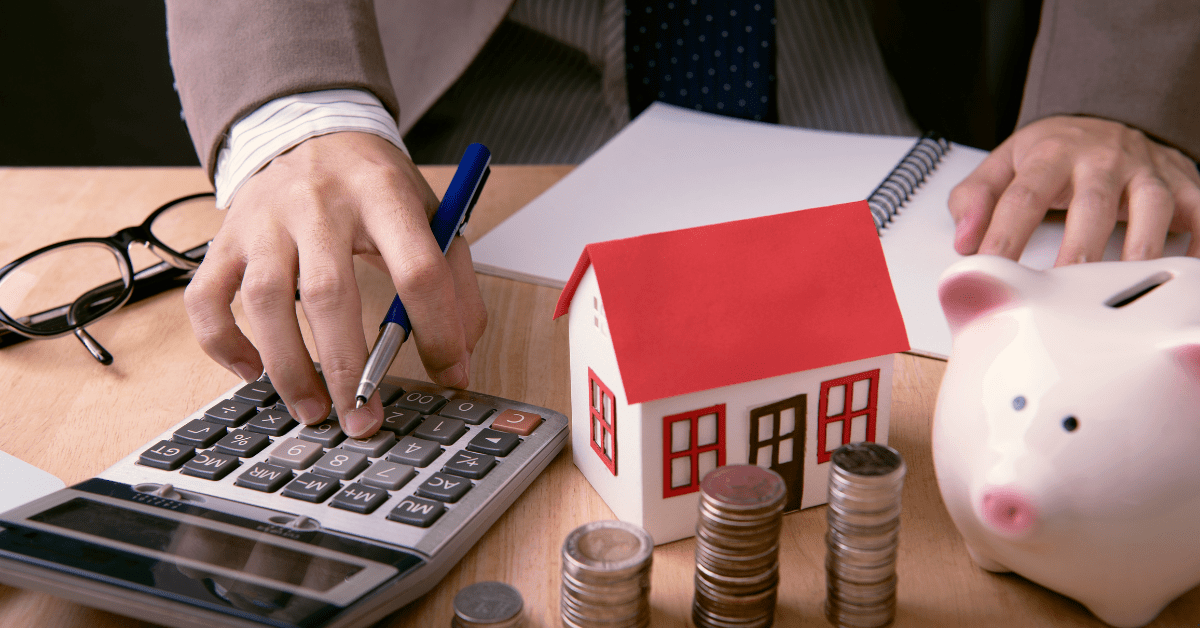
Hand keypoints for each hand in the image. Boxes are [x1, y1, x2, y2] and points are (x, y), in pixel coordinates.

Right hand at [185, 132, 487, 437]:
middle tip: (363, 419)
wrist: (309, 128)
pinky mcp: (226, 238)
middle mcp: (318, 203)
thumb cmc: (374, 186)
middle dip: (347, 366)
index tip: (447, 375)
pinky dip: (224, 344)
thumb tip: (459, 359)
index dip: (437, 329)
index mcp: (382, 194)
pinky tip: (252, 372)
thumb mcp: (430, 214)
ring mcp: (264, 220)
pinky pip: (207, 298)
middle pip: (329, 292)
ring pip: (264, 300)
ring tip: (313, 410)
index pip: (418, 268)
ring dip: (287, 366)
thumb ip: (454, 282)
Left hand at [949, 115, 1199, 264]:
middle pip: (1092, 201)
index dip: (1005, 233)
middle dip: (1080, 246)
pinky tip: (1188, 271)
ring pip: (1151, 205)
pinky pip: (1199, 211)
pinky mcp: (1181, 184)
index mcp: (1051, 154)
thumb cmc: (1052, 153)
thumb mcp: (1004, 163)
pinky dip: (1198, 241)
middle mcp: (1102, 158)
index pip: (1023, 195)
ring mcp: (1145, 170)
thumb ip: (976, 197)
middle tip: (1065, 287)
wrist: (1105, 118)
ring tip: (1125, 284)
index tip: (990, 268)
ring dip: (1141, 246)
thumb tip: (963, 238)